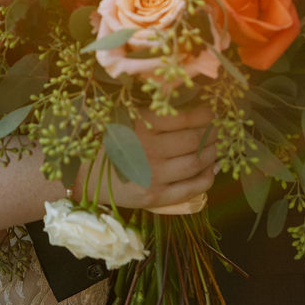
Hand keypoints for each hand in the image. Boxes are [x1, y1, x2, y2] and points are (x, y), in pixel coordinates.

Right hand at [98, 102, 215, 212]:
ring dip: (212, 154)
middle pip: (194, 140)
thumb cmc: (111, 141)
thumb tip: (194, 107)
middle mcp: (147, 150)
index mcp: (140, 125)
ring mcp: (153, 175)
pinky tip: (210, 169)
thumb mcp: (126, 118)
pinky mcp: (156, 196)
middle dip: (211, 134)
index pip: (183, 117)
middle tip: (216, 130)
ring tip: (213, 147)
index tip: (210, 113)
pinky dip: (207, 177)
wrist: (89, 175)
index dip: (204, 115)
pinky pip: (192, 188)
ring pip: (196, 163)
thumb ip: (154, 112)